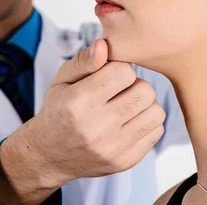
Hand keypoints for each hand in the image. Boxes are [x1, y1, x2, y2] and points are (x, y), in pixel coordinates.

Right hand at [0, 39, 164, 202]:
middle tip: (120, 91)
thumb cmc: (59, 109)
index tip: (110, 76)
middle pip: (145, 91)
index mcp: (78, 102)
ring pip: (156, 111)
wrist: (49, 155)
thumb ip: (84, 60)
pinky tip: (128, 122)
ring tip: (126, 106)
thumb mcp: (63, 80)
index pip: (125, 72)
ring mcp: (113, 148)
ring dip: (144, 105)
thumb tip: (104, 44)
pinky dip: (146, 123)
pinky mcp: (125, 161)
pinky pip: (156, 131)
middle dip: (135, 85)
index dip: (119, 69)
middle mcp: (97, 127)